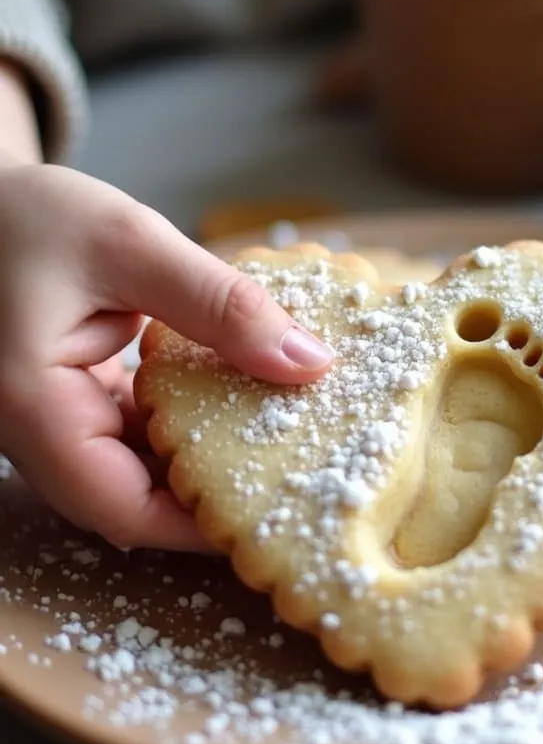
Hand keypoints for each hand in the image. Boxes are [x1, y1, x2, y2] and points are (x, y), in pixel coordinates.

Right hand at [0, 165, 333, 551]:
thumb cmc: (31, 214)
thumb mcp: (132, 245)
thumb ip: (220, 305)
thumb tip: (310, 363)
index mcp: (34, 407)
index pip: (123, 507)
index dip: (199, 528)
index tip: (277, 514)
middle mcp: (35, 431)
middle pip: (130, 497)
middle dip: (208, 497)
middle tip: (290, 482)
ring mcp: (50, 421)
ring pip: (131, 468)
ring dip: (196, 460)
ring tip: (275, 446)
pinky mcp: (69, 401)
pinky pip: (127, 433)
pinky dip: (178, 425)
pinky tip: (228, 402)